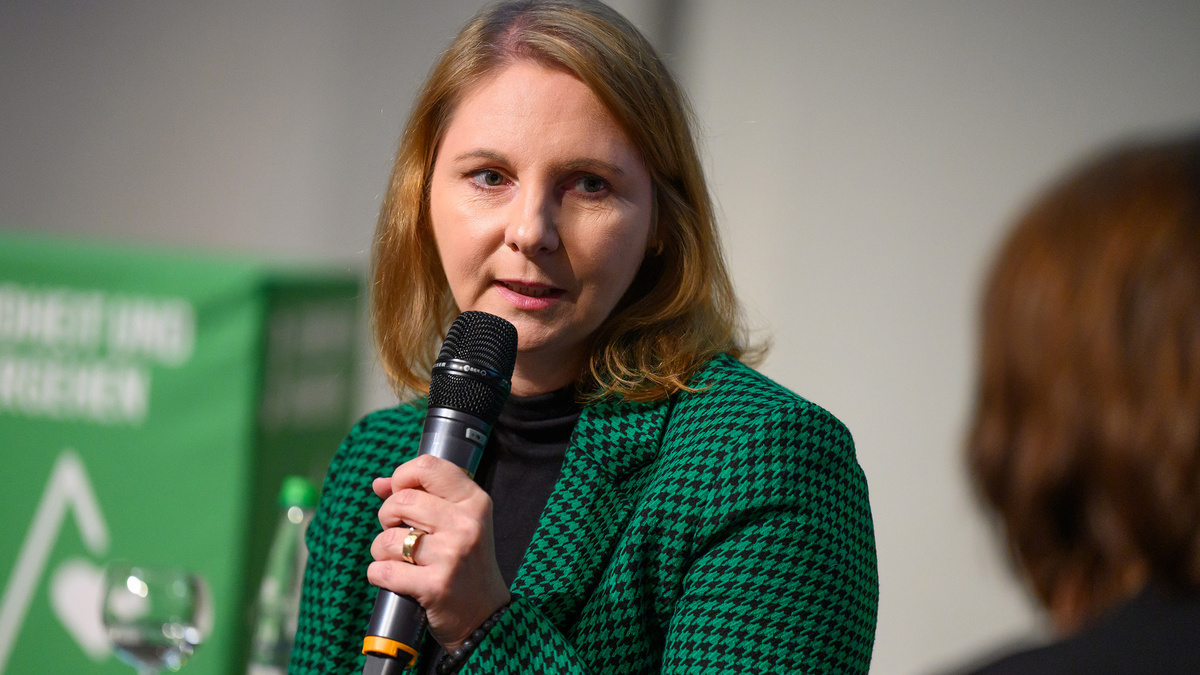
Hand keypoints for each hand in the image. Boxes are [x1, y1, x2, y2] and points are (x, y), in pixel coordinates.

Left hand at [368, 454, 510, 650]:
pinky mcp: (435, 586)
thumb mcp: (457, 522)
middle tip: (398, 531)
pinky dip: (378, 574)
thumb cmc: (465, 563)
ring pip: (387, 538)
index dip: (403, 476)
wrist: (485, 615)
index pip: (428, 466)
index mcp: (474, 502)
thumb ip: (422, 497)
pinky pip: (383, 570)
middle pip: (401, 500)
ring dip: (380, 550)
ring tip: (398, 558)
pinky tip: (392, 578)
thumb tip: (379, 483)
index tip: (401, 493)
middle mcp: (466, 524)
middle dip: (387, 516)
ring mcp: (451, 555)